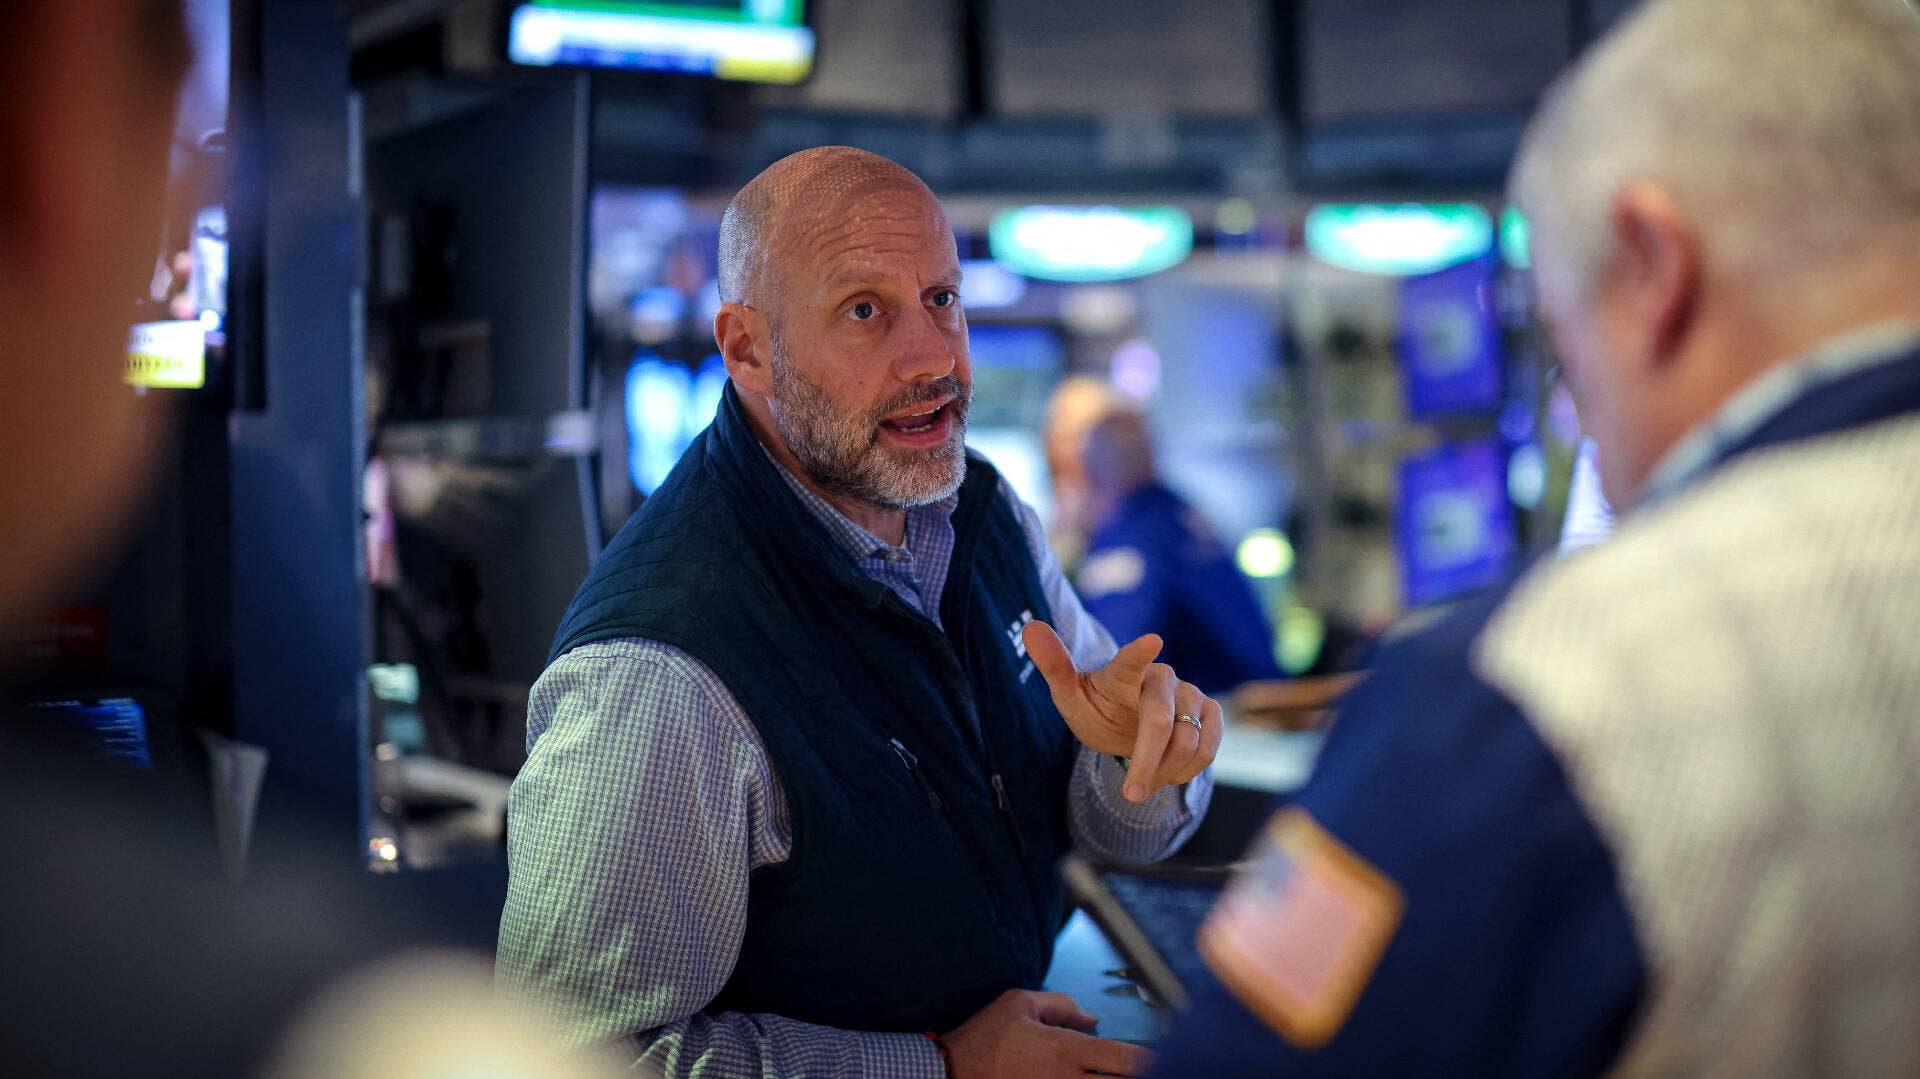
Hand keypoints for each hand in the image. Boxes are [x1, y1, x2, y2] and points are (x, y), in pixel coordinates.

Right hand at [943, 989, 1152, 1077]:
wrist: (953, 1073)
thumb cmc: (985, 1039)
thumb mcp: (1020, 1003)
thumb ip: (1062, 1005)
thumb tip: (1092, 1020)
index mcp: (1068, 1051)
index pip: (1127, 1060)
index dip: (1153, 1062)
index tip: (1170, 1058)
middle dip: (1145, 1077)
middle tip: (1162, 1070)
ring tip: (1130, 1075)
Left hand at [1024, 621, 1222, 802]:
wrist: (1125, 721)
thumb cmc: (1095, 707)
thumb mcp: (1069, 695)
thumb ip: (1054, 666)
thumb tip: (1030, 628)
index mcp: (1122, 672)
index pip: (1130, 660)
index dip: (1140, 652)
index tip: (1152, 642)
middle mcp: (1160, 678)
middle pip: (1159, 721)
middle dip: (1146, 762)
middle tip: (1130, 795)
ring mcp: (1189, 694)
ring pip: (1188, 740)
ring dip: (1164, 771)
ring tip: (1144, 781)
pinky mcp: (1209, 712)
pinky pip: (1207, 748)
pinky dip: (1187, 770)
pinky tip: (1168, 774)